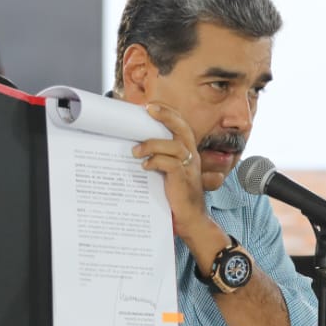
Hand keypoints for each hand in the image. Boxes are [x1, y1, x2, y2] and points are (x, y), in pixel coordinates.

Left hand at [134, 103, 208, 238]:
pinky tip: (145, 167)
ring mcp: (189, 167)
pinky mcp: (183, 179)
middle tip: (147, 110)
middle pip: (181, 127)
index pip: (181, 124)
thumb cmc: (176, 195)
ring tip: (135, 151)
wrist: (191, 219)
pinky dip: (155, 162)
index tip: (150, 106)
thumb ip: (159, 158)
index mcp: (188, 151)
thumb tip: (134, 145)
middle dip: (165, 115)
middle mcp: (191, 155)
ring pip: (174, 145)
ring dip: (152, 145)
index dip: (168, 113)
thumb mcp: (168, 171)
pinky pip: (170, 164)